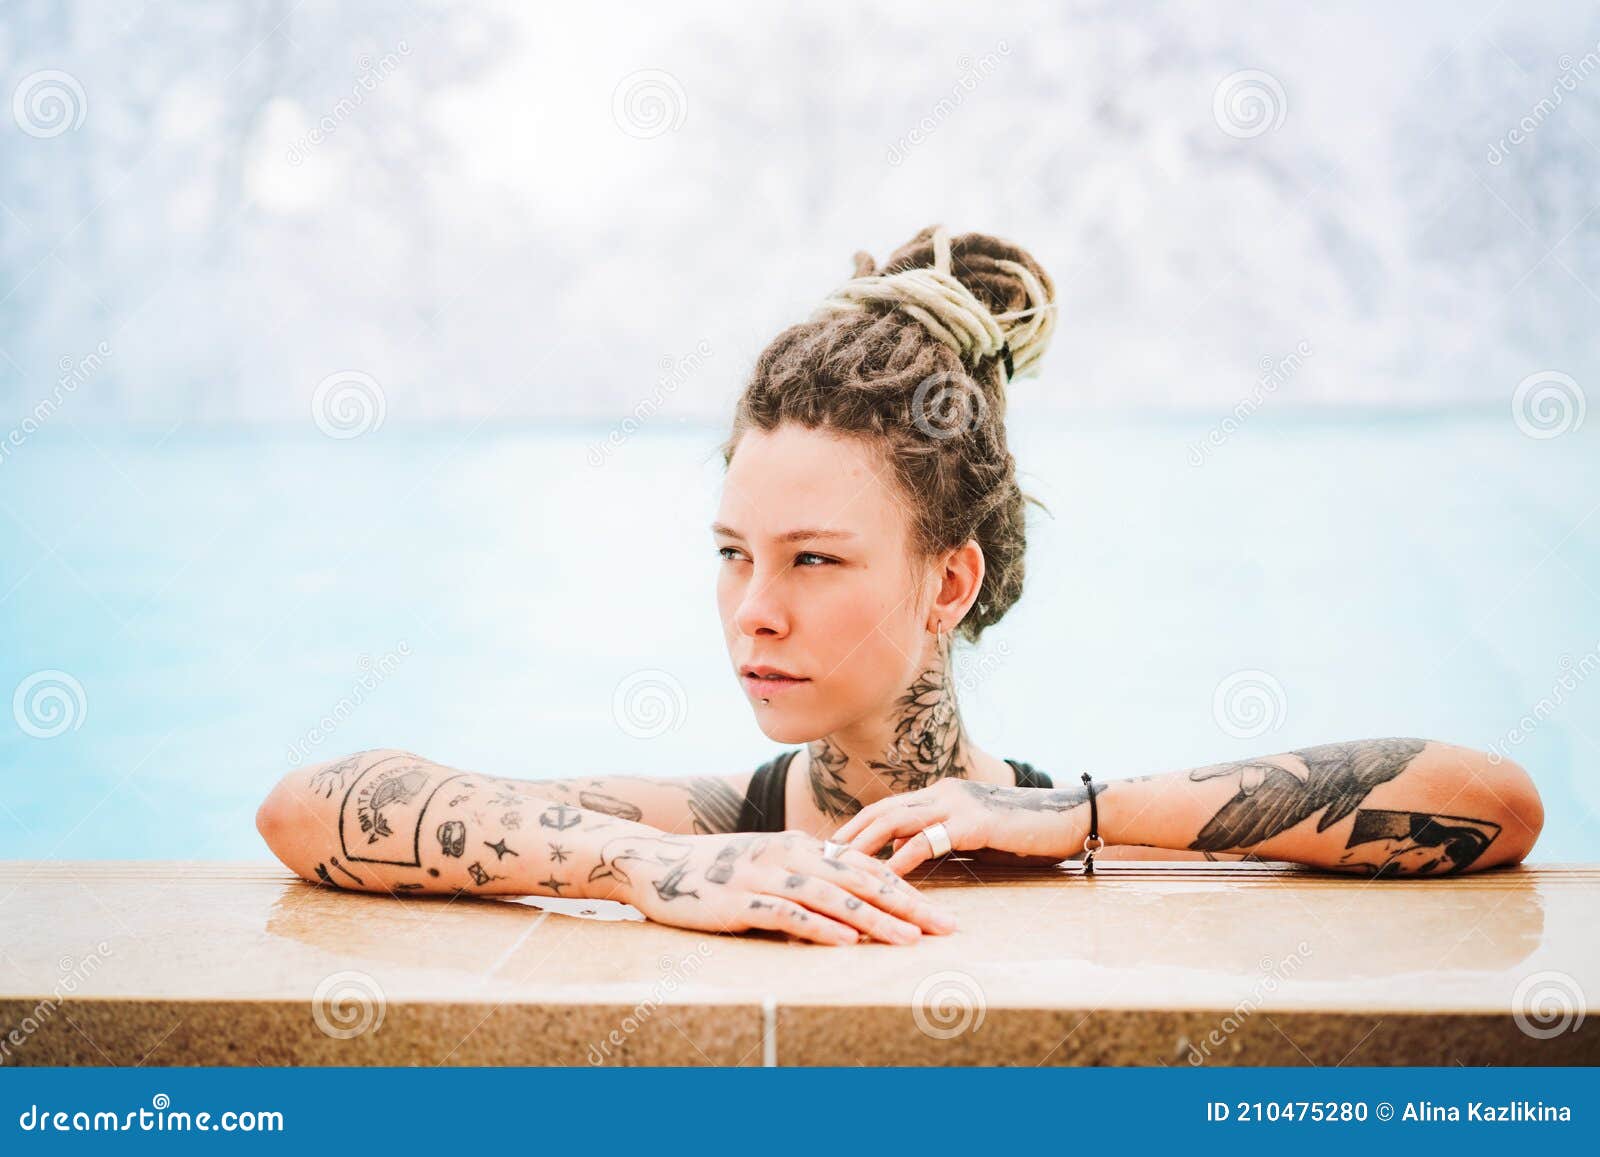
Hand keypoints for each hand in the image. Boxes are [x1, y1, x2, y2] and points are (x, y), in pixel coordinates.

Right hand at [588, 830, 959, 945]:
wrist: (656, 863)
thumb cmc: (715, 870)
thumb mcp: (767, 863)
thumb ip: (805, 875)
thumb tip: (848, 902)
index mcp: (801, 846)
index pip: (866, 869)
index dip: (906, 891)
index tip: (940, 914)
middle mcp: (791, 855)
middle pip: (862, 882)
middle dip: (908, 906)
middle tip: (946, 928)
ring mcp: (766, 876)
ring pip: (833, 898)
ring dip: (876, 919)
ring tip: (910, 938)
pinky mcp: (741, 901)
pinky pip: (788, 914)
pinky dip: (821, 927)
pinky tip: (848, 941)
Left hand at [829, 777, 1090, 874]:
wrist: (1070, 816)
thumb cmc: (1024, 831)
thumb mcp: (974, 832)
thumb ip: (942, 838)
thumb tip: (904, 857)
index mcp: (940, 794)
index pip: (886, 807)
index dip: (855, 827)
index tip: (828, 850)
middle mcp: (942, 792)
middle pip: (881, 810)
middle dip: (848, 835)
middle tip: (820, 860)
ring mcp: (957, 804)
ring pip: (896, 820)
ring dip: (864, 845)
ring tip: (839, 866)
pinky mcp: (975, 822)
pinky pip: (929, 839)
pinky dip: (903, 857)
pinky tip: (886, 875)